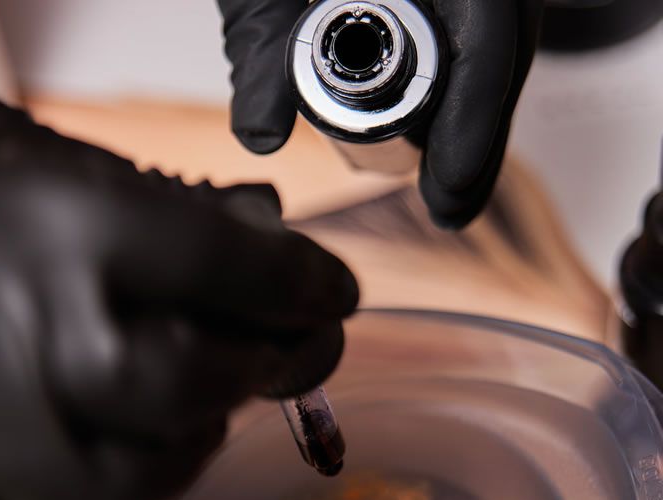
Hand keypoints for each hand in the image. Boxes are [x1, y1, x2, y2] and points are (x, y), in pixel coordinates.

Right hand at [0, 73, 357, 499]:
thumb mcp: (45, 162)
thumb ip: (158, 219)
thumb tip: (270, 267)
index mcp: (34, 218)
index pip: (222, 260)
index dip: (298, 283)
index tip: (325, 294)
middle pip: (179, 387)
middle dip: (251, 371)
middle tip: (260, 358)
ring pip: (121, 493)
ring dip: (180, 456)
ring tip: (181, 419)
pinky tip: (103, 474)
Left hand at [217, 0, 543, 227]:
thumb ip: (263, 45)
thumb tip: (261, 136)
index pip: (490, 32)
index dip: (474, 116)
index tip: (450, 182)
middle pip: (499, 53)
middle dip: (476, 140)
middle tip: (449, 208)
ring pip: (487, 50)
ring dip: (469, 126)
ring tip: (446, 195)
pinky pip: (466, 40)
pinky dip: (454, 96)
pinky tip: (436, 143)